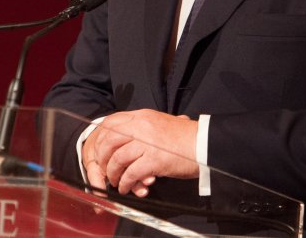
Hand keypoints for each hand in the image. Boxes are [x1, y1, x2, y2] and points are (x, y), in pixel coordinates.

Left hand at [82, 109, 198, 196]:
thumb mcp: (160, 124)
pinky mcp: (154, 160)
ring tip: (116, 182)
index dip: (101, 138)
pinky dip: (125, 183)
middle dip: (103, 158)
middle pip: (109, 140)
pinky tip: (126, 188)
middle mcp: (141, 126)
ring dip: (113, 174)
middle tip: (104, 169)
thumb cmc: (186, 137)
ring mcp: (147, 143)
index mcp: (142, 116)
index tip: (101, 151)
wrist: (205, 144)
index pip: (111, 122)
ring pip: (117, 158)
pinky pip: (131, 173)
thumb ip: (144, 128)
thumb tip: (130, 138)